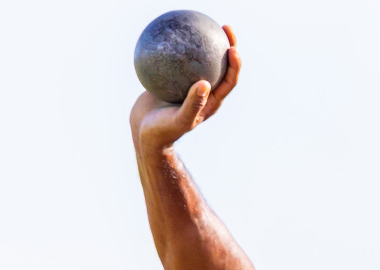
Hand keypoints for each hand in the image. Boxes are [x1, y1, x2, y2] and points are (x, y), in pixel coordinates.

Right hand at [130, 25, 240, 151]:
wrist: (144, 134)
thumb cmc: (163, 132)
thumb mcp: (179, 120)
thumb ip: (193, 104)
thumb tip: (205, 83)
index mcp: (211, 101)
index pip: (229, 80)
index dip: (235, 64)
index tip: (233, 48)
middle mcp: (203, 92)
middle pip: (220, 65)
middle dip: (226, 46)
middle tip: (224, 28)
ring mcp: (188, 85)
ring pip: (200, 60)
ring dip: (204, 42)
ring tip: (201, 24)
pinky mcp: (173, 81)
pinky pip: (178, 61)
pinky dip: (177, 48)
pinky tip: (169, 34)